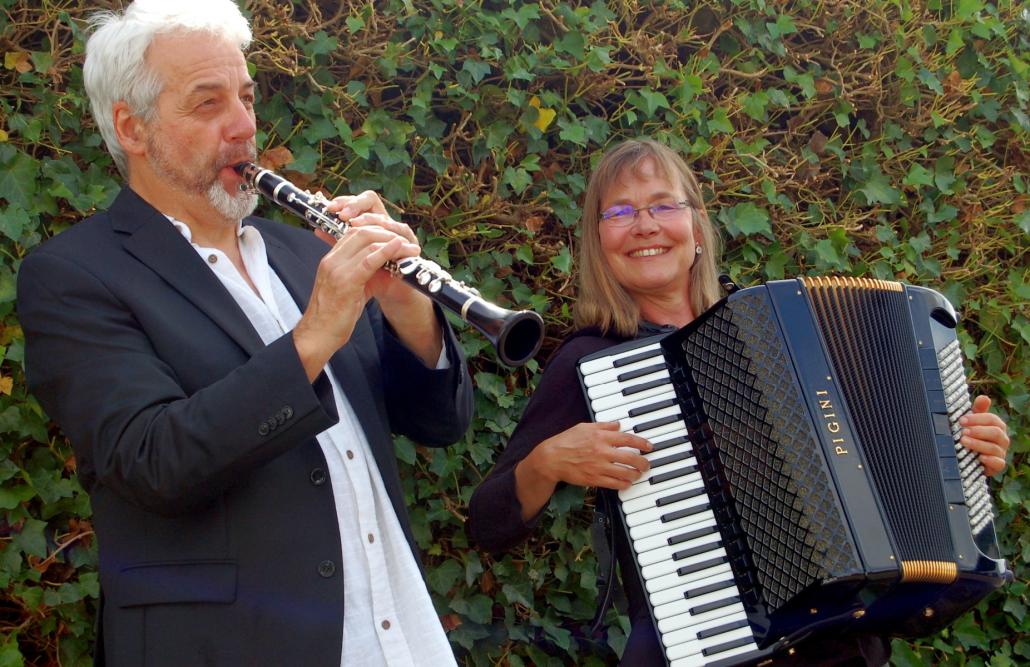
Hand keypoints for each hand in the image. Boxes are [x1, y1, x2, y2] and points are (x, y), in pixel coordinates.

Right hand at [311, 191, 441, 367]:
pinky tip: (399, 248)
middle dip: (386, 232)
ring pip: (367, 242)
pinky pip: (369, 261)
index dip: (376, 230)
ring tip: (410, 248)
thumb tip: (382, 266)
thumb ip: (360, 275)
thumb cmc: (332, 317)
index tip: (394, 236)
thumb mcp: (347, 290)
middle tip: (406, 240)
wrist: (317, 336)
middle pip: (361, 232)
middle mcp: (331, 261)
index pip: (352, 233)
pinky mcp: (346, 282)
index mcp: (330, 261)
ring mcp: (337, 270)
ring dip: (393, 241)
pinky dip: (386, 251)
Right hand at [529, 422, 652, 490]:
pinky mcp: (594, 479)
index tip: (649, 447)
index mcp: (600, 436)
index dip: (642, 443)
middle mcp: (602, 451)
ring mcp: (599, 467)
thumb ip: (603, 426)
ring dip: (635, 475)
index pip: (628, 439)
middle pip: (631, 458)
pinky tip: (627, 483)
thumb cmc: (566, 441)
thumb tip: (617, 425)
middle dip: (643, 462)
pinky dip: (624, 484)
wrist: (551, 458)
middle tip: (646, 464)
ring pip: (625, 473)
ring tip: (638, 474)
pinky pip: (614, 484)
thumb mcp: (584, 427)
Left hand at [960, 395, 1008, 476]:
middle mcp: (1002, 439)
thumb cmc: (973, 436)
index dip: (977, 419)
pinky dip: (990, 460)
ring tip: (963, 441)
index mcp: (997, 426)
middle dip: (978, 431)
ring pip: (994, 448)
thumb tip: (984, 397)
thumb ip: (978, 411)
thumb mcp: (973, 423)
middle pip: (996, 432)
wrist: (971, 458)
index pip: (992, 419)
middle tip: (963, 431)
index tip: (961, 420)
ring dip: (978, 444)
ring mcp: (1001, 453)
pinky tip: (980, 458)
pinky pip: (999, 463)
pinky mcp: (998, 466)